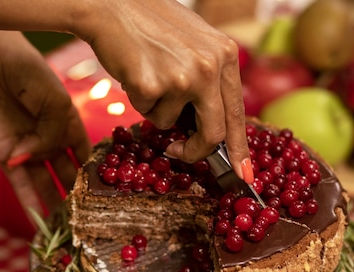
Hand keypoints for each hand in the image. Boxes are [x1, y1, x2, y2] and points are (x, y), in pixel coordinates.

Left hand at [0, 29, 89, 216]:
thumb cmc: (30, 74)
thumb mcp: (56, 103)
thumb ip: (52, 136)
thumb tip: (33, 161)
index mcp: (71, 128)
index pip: (87, 160)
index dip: (97, 179)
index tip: (108, 201)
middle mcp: (53, 144)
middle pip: (69, 177)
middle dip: (78, 198)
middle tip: (89, 222)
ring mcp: (30, 152)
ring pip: (47, 186)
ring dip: (56, 207)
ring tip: (68, 230)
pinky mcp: (6, 156)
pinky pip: (20, 184)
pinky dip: (29, 202)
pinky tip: (40, 223)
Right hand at [73, 0, 250, 180]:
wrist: (111, 4)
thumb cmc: (151, 24)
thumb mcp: (196, 44)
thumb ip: (210, 79)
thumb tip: (214, 128)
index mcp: (225, 55)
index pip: (237, 113)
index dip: (239, 148)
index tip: (243, 172)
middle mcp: (210, 67)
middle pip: (213, 132)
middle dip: (195, 150)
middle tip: (178, 151)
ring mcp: (182, 77)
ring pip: (171, 122)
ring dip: (155, 108)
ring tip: (148, 75)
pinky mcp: (153, 85)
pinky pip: (146, 112)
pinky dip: (137, 100)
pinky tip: (134, 72)